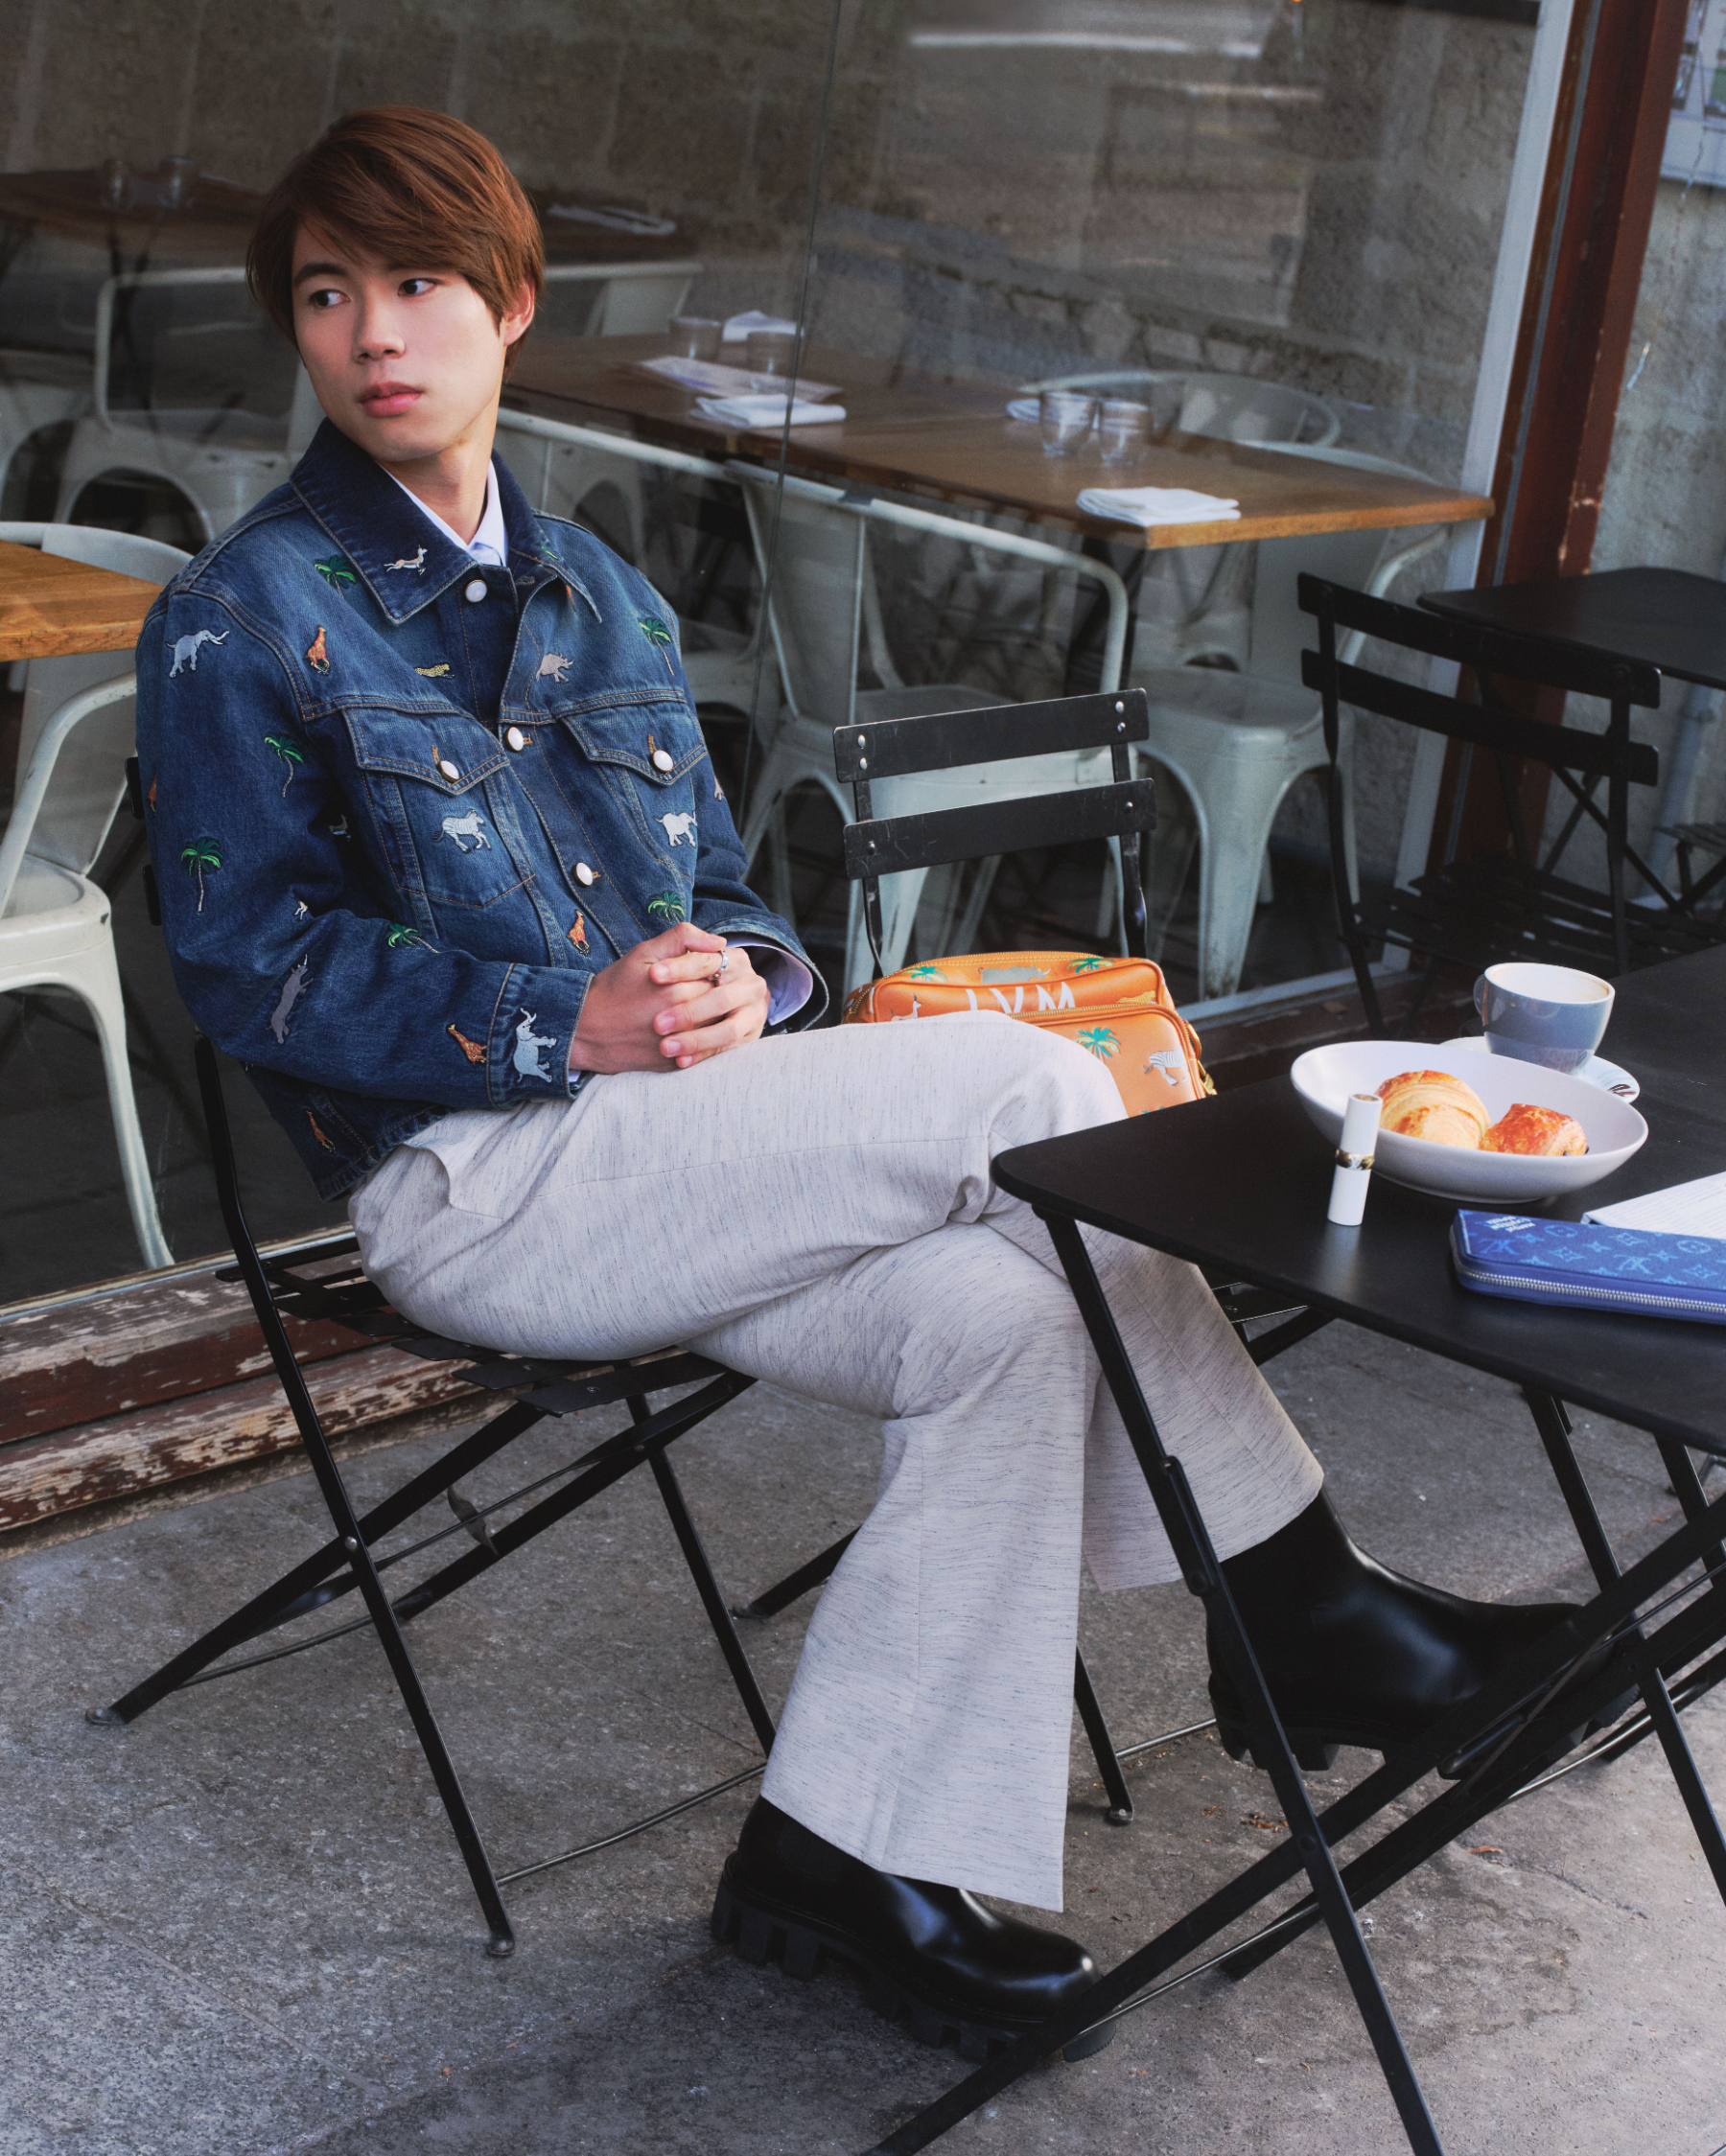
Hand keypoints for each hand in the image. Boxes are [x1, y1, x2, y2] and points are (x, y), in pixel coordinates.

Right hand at [569, 922, 768, 1073]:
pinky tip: (692, 1030)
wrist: (585, 1031)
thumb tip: (719, 942)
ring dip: (713, 1018)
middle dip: (715, 993)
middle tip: (699, 988)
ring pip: (717, 1028)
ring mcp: (680, 1044)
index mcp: (677, 987)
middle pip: (721, 1002)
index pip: (718, 974)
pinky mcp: (676, 1064)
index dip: (713, 969)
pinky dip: (705, 1041)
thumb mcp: (643, 954)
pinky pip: (705, 1052)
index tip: (702, 969)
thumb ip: (683, 939)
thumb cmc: (614, 989)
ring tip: (696, 1008)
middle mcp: (683, 1018)